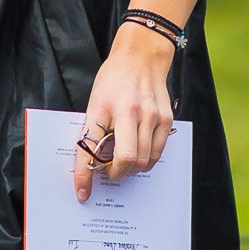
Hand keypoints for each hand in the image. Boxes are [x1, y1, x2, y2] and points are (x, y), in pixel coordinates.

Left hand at [74, 26, 176, 201]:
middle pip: (125, 160)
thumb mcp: (95, 101)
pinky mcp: (166, 119)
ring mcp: (151, 115)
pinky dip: (147, 161)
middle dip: (115, 175)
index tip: (82, 192)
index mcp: (102, 107)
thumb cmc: (113, 79)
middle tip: (109, 174)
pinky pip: (157, 152)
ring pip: (143, 160)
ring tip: (124, 165)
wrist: (141, 56)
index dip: (84, 175)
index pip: (90, 148)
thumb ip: (95, 129)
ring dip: (131, 170)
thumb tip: (93, 162)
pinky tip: (140, 157)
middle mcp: (129, 111)